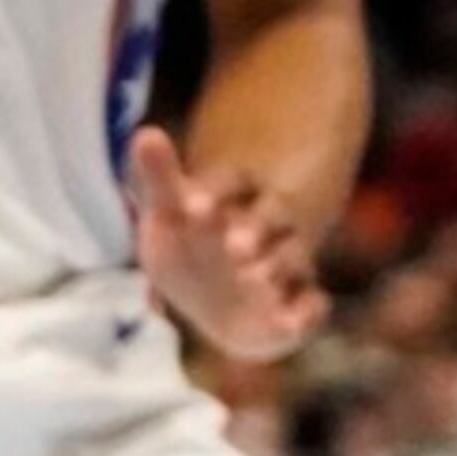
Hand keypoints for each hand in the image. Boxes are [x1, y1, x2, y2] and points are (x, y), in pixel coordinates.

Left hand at [127, 127, 329, 363]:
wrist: (218, 298)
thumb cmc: (190, 241)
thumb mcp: (169, 210)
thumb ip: (159, 176)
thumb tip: (145, 132)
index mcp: (235, 197)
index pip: (230, 183)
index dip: (212, 193)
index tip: (191, 206)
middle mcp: (267, 226)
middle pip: (269, 219)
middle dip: (253, 231)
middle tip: (234, 246)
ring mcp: (286, 262)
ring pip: (291, 258)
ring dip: (277, 267)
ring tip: (257, 279)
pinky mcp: (300, 301)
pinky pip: (311, 304)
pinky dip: (304, 314)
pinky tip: (291, 323)